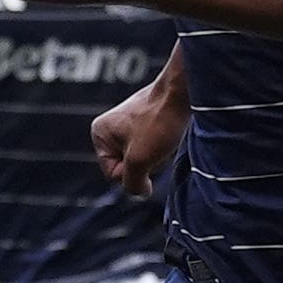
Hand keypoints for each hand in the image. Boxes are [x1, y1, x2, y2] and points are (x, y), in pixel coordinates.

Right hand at [93, 71, 186, 196]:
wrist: (183, 92)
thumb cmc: (159, 122)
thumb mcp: (140, 160)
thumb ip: (132, 183)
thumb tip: (140, 191)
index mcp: (100, 134)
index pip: (113, 174)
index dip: (133, 171)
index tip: (146, 151)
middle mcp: (110, 128)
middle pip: (128, 167)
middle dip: (146, 163)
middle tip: (156, 143)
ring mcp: (129, 124)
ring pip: (143, 158)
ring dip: (157, 156)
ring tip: (165, 137)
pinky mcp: (147, 122)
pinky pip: (154, 147)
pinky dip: (164, 146)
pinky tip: (170, 133)